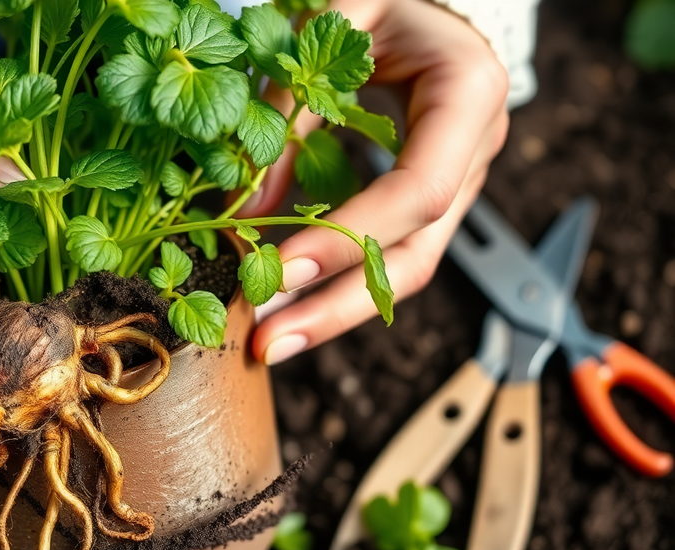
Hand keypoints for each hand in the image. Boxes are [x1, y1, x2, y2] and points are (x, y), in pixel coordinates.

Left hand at [242, 0, 509, 363]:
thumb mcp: (331, 23)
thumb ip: (289, 106)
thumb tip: (246, 209)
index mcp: (469, 95)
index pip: (418, 192)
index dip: (350, 239)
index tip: (279, 269)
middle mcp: (475, 149)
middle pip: (416, 255)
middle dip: (338, 308)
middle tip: (265, 344)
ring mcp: (457, 178)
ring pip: (405, 269)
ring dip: (334, 312)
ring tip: (268, 340)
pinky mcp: (428, 196)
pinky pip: (388, 253)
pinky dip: (338, 284)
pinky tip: (289, 305)